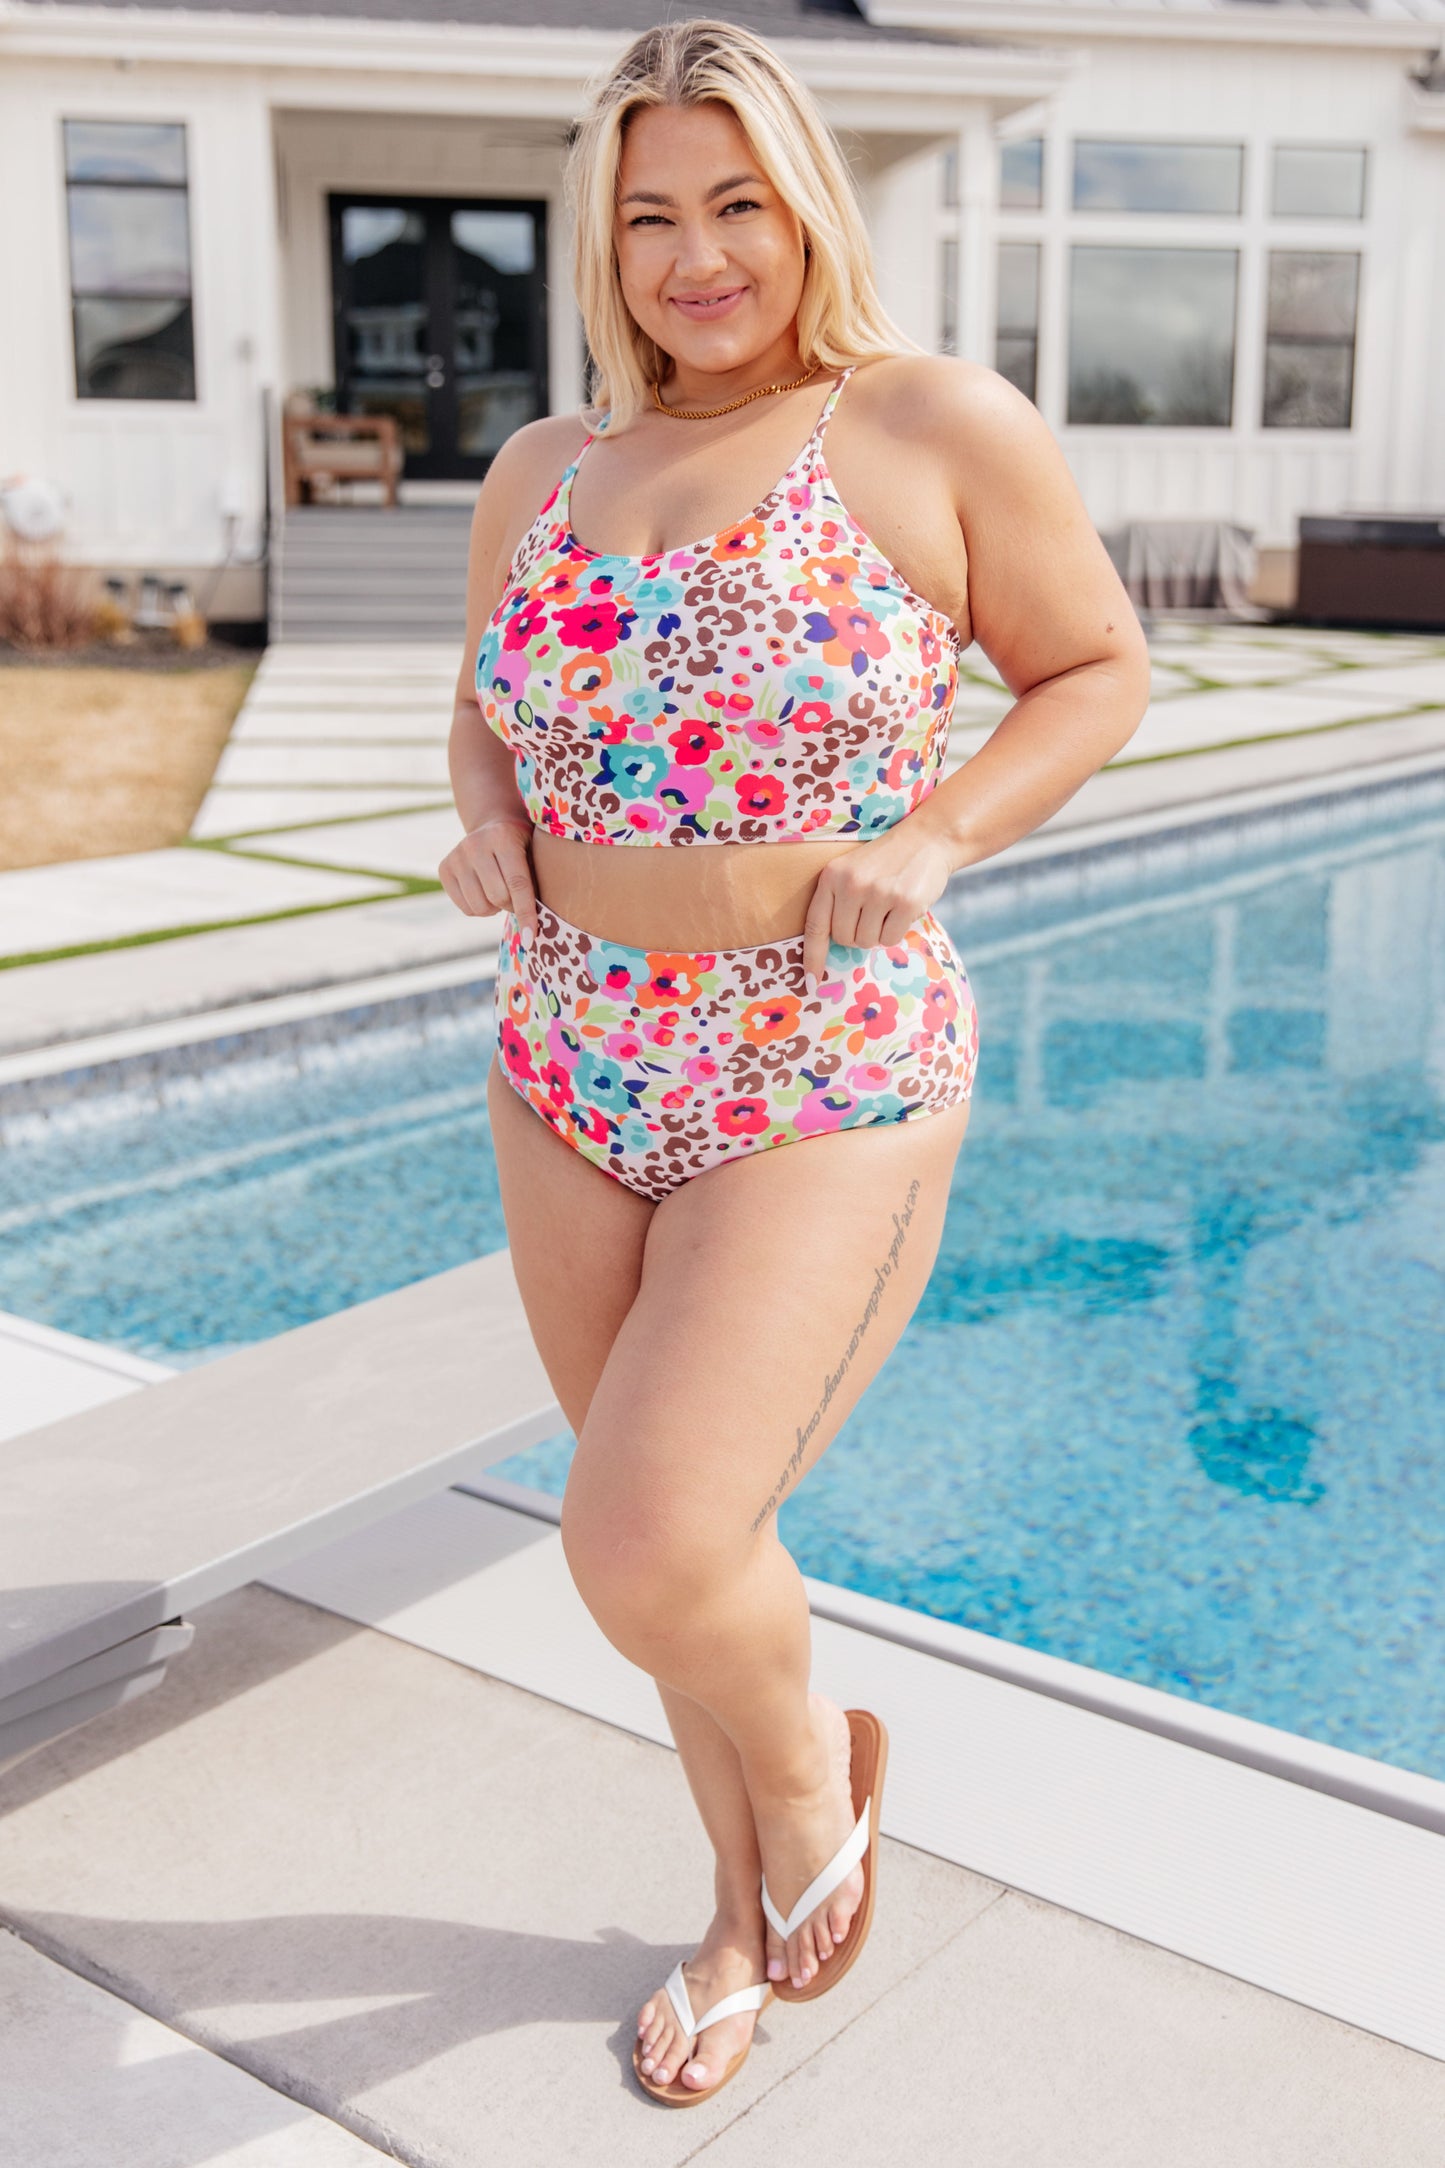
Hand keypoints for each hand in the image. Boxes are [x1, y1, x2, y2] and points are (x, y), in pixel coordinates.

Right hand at [438, 814, 538, 943]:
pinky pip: (466, 908)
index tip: (530, 938)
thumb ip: (540, 881)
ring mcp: (456, 856)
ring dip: (495, 909)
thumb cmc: (524, 847)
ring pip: (480, 907)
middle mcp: (475, 844)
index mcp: (503, 837)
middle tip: (518, 900)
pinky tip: (486, 892)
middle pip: (498, 897)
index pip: (517, 883)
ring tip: (501, 894)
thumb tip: (537, 929)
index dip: (526, 913)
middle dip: (512, 906)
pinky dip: (480, 909)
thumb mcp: (537, 853)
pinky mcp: (444, 869)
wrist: (493, 825)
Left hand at [800, 825, 955, 992]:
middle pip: (844, 939)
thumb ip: (837, 902)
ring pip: (867, 941)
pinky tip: (902, 909)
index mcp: (832, 876)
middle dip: (858, 935)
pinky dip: (896, 931)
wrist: (926, 839)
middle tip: (872, 914)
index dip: (813, 956)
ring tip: (888, 907)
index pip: (816, 925)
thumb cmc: (884, 862)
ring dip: (878, 933)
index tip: (811, 980)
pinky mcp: (904, 902)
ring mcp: (878, 893)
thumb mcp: (851, 872)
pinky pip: (890, 939)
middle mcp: (851, 884)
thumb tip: (832, 950)